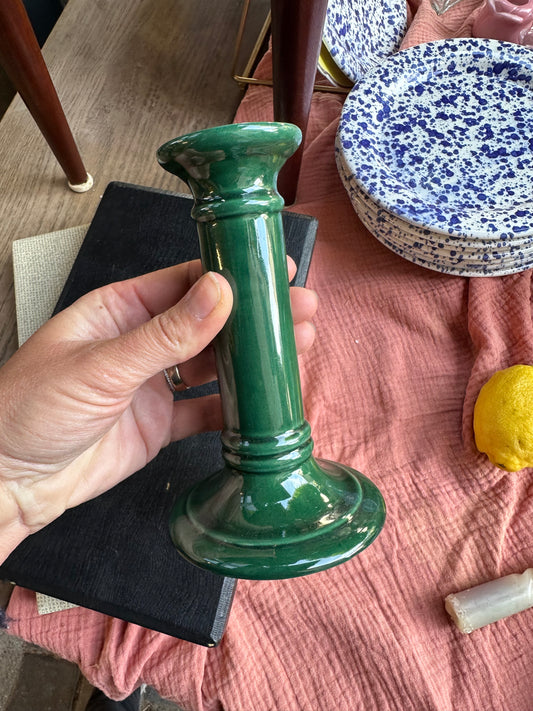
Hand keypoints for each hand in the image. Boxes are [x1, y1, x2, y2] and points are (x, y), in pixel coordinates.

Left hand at [0, 259, 316, 559]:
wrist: (11, 483)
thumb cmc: (32, 409)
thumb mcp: (102, 365)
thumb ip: (165, 334)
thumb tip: (220, 292)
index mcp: (120, 310)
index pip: (184, 281)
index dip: (230, 274)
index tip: (271, 272)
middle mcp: (141, 342)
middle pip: (208, 322)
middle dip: (254, 317)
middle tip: (299, 311)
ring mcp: (153, 384)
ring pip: (213, 364)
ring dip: (252, 359)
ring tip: (296, 348)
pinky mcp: (160, 423)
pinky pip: (206, 411)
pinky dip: (236, 408)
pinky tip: (266, 403)